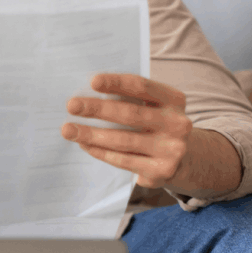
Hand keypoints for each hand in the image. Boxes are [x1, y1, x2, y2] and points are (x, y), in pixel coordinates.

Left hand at [61, 73, 192, 189]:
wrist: (184, 157)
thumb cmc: (156, 123)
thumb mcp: (154, 106)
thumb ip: (130, 98)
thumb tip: (88, 93)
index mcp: (175, 100)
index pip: (142, 87)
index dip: (117, 83)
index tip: (93, 81)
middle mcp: (177, 124)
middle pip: (131, 114)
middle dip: (97, 109)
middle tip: (72, 105)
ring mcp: (171, 150)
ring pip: (123, 140)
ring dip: (91, 134)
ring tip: (68, 129)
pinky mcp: (160, 171)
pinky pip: (123, 160)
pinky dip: (100, 151)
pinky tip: (83, 144)